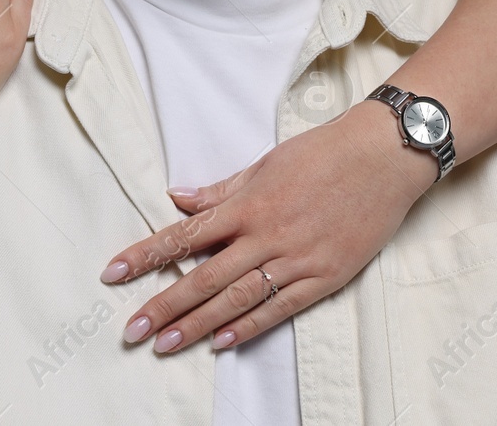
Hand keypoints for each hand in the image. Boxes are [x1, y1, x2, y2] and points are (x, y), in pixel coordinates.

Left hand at [98, 100, 436, 352]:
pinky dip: (250, 326)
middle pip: (205, 277)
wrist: (384, 157)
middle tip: (132, 329)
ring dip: (198, 325)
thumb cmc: (323, 153)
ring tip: (166, 344)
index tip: (113, 273)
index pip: (185, 235)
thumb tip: (177, 197)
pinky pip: (280, 308)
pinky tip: (223, 343)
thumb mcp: (266, 163)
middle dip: (164, 305)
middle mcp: (266, 235)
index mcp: (248, 204)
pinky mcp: (325, 276)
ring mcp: (296, 259)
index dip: (146, 256)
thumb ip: (220, 189)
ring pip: (237, 300)